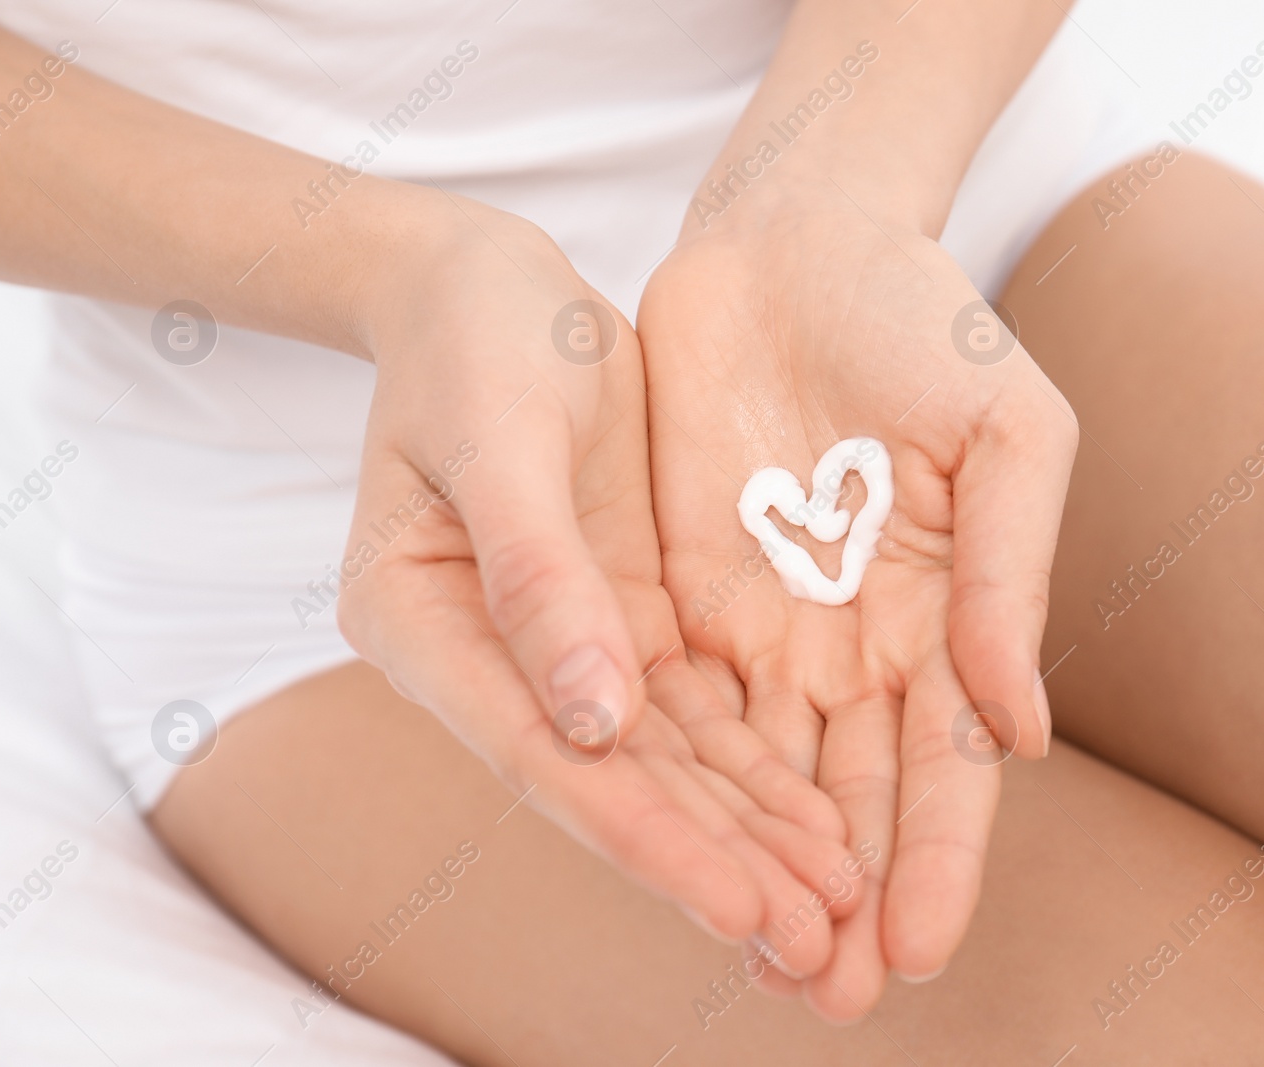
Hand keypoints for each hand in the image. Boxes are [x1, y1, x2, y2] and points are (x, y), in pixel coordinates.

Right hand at [335, 197, 853, 966]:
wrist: (488, 283)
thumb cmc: (472, 338)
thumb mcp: (500, 436)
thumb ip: (537, 578)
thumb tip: (590, 726)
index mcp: (422, 623)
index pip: (547, 756)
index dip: (648, 838)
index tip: (741, 907)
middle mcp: (491, 660)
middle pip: (615, 784)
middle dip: (719, 866)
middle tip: (820, 947)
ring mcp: (563, 646)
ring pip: (667, 762)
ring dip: (751, 836)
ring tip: (840, 905)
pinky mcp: (624, 618)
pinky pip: (698, 710)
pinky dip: (758, 766)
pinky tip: (825, 819)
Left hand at [639, 193, 1078, 1017]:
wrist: (797, 239)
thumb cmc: (926, 322)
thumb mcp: (1009, 434)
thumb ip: (1014, 579)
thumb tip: (1023, 734)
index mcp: (951, 615)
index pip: (949, 766)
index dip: (940, 858)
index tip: (921, 948)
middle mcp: (860, 643)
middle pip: (855, 797)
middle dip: (850, 897)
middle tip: (836, 998)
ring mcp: (769, 625)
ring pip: (767, 775)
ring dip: (766, 868)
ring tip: (765, 962)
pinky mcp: (682, 593)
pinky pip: (679, 706)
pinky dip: (685, 784)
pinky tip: (680, 852)